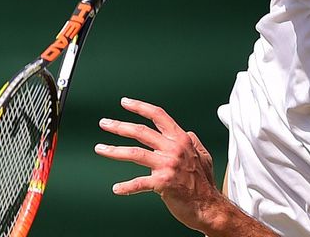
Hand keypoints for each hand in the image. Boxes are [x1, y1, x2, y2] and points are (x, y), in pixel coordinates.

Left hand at [95, 97, 221, 232]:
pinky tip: (117, 188)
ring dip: (114, 150)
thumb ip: (193, 142)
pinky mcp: (163, 183)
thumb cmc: (204, 183)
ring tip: (100, 148)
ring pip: (135, 153)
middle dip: (119, 126)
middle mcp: (174, 149)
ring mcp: (168, 165)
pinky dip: (126, 186)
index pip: (158, 116)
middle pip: (141, 132)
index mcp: (182, 139)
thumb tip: (187, 133)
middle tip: (104, 123)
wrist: (209, 206)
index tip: (125, 102)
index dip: (140, 107)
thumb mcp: (203, 156)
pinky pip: (139, 183)